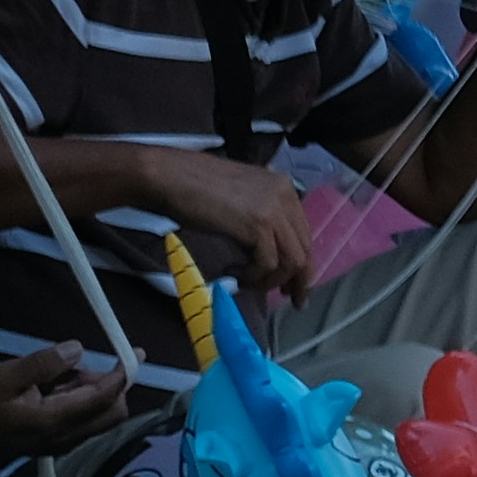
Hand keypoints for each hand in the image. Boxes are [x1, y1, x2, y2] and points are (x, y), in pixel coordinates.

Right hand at [0, 342, 136, 473]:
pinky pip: (83, 419)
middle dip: (109, 383)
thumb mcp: (3, 377)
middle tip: (74, 366)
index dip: (123, 373)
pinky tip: (51, 389)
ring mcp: (62, 442)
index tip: (133, 352)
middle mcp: (67, 436)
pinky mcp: (56, 441)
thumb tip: (78, 349)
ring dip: (90, 390)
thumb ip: (42, 364)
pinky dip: (80, 400)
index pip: (105, 397)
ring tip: (53, 376)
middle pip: (112, 411)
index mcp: (56, 419)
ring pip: (99, 415)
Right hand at [140, 145, 320, 304]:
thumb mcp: (241, 201)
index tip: (292, 285)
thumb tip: (269, 254)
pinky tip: (233, 272)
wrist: (171, 177)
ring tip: (247, 283)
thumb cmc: (197, 188)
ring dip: (270, 280)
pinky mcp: (258, 224)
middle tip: (287, 299)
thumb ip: (261, 220)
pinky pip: (267, 263)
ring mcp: (274, 209)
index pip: (304, 234)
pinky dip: (253, 275)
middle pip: (304, 249)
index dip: (301, 264)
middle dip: (297, 280)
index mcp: (284, 188)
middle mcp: (286, 196)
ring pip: (291, 260)